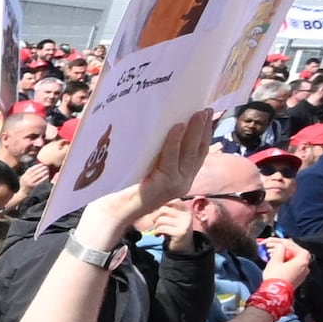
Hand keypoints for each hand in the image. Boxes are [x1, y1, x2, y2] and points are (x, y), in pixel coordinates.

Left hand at [79, 113, 209, 241]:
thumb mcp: (149, 168)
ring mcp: (176, 184)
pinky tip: (177, 127)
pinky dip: (174, 141)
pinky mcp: (164, 184)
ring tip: (197, 114)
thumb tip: (164, 126)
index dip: (205, 134)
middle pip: (198, 151)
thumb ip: (160, 155)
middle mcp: (184, 182)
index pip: (199, 153)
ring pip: (188, 153)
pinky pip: (171, 158)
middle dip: (204, 129)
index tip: (208, 116)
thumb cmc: (126, 187)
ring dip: (194, 131)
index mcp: (183, 178)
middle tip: (206, 109)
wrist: (115, 211)